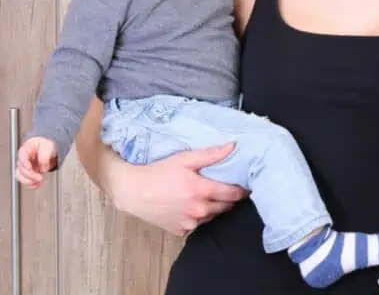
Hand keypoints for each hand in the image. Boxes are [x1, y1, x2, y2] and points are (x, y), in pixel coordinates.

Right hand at [15, 137, 57, 188]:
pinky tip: (37, 184)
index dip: (24, 163)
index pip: (22, 156)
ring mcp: (25, 166)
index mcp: (26, 149)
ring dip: (28, 181)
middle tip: (39, 177)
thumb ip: (44, 156)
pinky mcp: (28, 172)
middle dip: (30, 175)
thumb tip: (43, 168)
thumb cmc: (45, 144)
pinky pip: (25, 180)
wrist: (48, 148)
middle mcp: (24, 159)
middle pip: (21, 168)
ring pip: (20, 176)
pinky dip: (30, 184)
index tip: (30, 168)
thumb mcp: (48, 146)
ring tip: (38, 182)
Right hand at [112, 143, 247, 235]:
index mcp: (202, 191)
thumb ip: (210, 155)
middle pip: (225, 207)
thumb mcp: (184, 159)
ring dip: (213, 208)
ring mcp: (190, 223)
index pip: (233, 194)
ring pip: (212, 216)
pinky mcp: (181, 231)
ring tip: (206, 196)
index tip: (246, 185)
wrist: (133, 191)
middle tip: (226, 188)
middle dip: (228, 198)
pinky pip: (196, 225)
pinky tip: (189, 206)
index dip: (242, 190)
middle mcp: (199, 210)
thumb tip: (232, 147)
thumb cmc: (158, 172)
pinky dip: (197, 217)